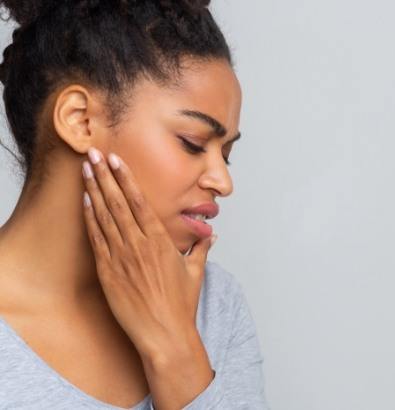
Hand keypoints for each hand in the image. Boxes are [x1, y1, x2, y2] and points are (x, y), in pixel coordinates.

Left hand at [81, 146, 215, 360]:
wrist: (164, 335)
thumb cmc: (181, 305)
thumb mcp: (195, 273)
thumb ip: (200, 249)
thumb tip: (211, 236)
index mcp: (160, 241)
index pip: (140, 201)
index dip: (126, 178)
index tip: (116, 160)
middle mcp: (139, 245)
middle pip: (118, 202)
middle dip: (105, 174)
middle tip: (94, 153)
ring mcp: (121, 258)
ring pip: (105, 216)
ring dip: (94, 190)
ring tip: (86, 169)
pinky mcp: (108, 273)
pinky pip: (96, 239)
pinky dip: (90, 218)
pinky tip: (85, 202)